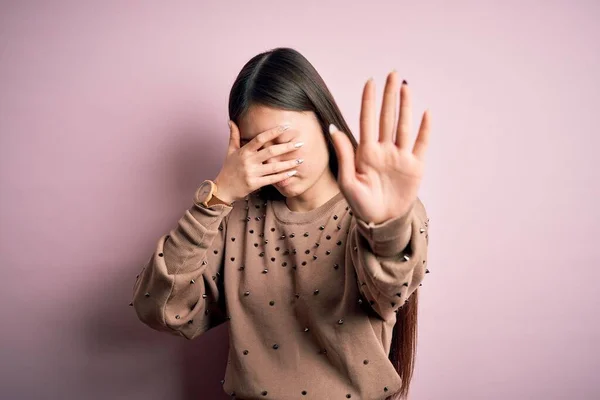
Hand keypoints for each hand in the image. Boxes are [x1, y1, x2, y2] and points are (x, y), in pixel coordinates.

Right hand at [214, 121, 304, 202]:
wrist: (223, 189)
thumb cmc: (228, 169)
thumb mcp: (230, 151)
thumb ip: (234, 136)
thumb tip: (231, 121)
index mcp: (244, 151)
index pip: (260, 138)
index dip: (273, 132)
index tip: (285, 127)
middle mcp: (248, 161)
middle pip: (270, 152)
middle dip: (286, 147)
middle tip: (300, 143)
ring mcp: (251, 173)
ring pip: (274, 167)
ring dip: (288, 163)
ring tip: (301, 160)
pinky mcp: (254, 184)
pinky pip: (272, 179)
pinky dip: (283, 176)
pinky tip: (292, 172)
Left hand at [329, 71, 430, 224]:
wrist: (380, 222)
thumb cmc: (360, 204)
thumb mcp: (347, 181)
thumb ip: (344, 154)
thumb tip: (333, 128)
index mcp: (366, 152)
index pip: (367, 120)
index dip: (369, 101)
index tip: (370, 82)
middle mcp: (383, 150)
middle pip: (387, 117)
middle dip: (389, 95)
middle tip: (392, 74)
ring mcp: (400, 156)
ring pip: (403, 125)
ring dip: (405, 106)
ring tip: (405, 86)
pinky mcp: (415, 166)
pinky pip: (421, 144)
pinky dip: (424, 129)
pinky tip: (426, 113)